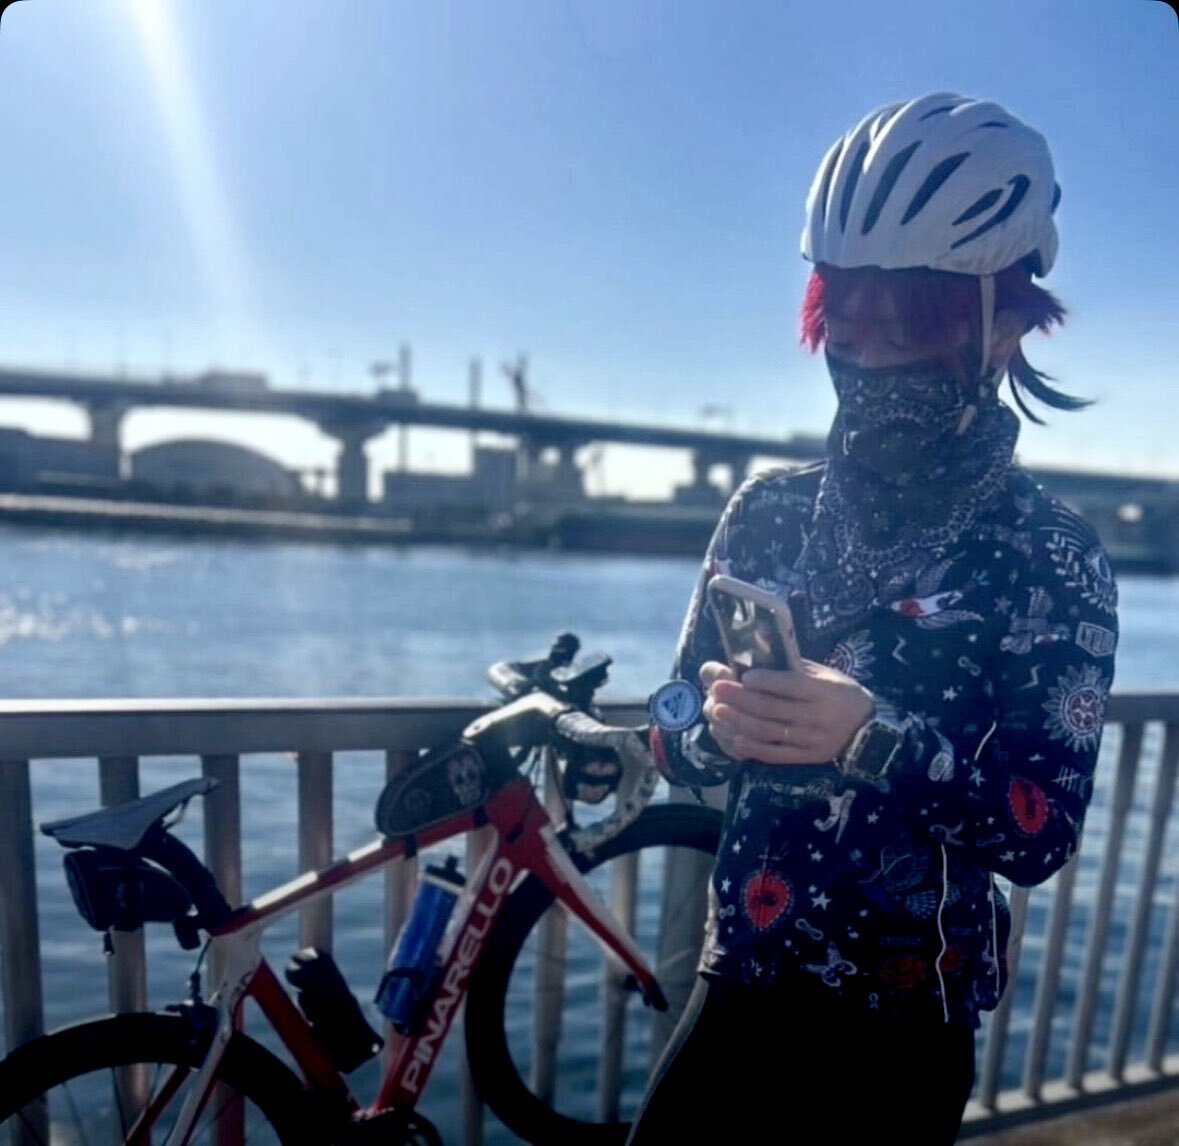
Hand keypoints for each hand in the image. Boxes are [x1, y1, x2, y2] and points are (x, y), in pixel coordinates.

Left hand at [700, 659, 874, 765]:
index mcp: (823, 691)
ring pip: (769, 732)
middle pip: (773, 709)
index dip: (766, 681)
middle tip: (718, 689)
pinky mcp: (807, 758)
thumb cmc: (841, 694)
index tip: (743, 676)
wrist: (868, 730)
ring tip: (718, 712)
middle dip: (741, 699)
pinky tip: (734, 738)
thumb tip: (759, 653)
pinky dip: (753, 748)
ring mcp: (811, 740)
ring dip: (739, 722)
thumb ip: (796, 668)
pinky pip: (776, 755)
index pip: (791, 685)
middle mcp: (817, 716)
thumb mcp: (826, 675)